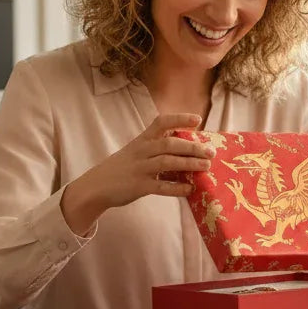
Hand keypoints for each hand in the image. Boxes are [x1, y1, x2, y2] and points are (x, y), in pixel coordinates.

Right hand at [61, 114, 213, 232]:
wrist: (96, 186)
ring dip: (189, 164)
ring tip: (206, 167)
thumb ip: (157, 147)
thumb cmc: (122, 167)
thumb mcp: (136, 151)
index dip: (180, 118)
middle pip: (170, 144)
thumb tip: (187, 149)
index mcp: (142, 139)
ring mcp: (140, 168)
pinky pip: (161, 186)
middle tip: (211, 152)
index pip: (162, 122)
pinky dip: (177, 188)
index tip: (198, 119)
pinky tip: (189, 189)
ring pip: (168, 162)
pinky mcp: (139, 186)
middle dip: (193, 147)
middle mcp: (142, 151)